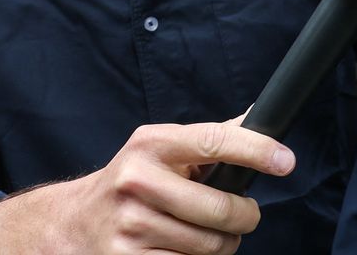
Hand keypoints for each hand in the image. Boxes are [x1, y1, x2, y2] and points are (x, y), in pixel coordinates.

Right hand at [0, 115, 293, 254]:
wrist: (71, 223)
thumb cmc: (130, 182)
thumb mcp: (161, 149)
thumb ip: (211, 138)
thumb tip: (261, 115)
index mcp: (152, 144)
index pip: (214, 142)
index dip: (256, 151)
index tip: (286, 160)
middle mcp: (137, 180)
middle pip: (221, 210)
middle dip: (244, 217)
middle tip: (243, 216)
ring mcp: (130, 225)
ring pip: (210, 246)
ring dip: (222, 245)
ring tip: (207, 234)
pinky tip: (180, 249)